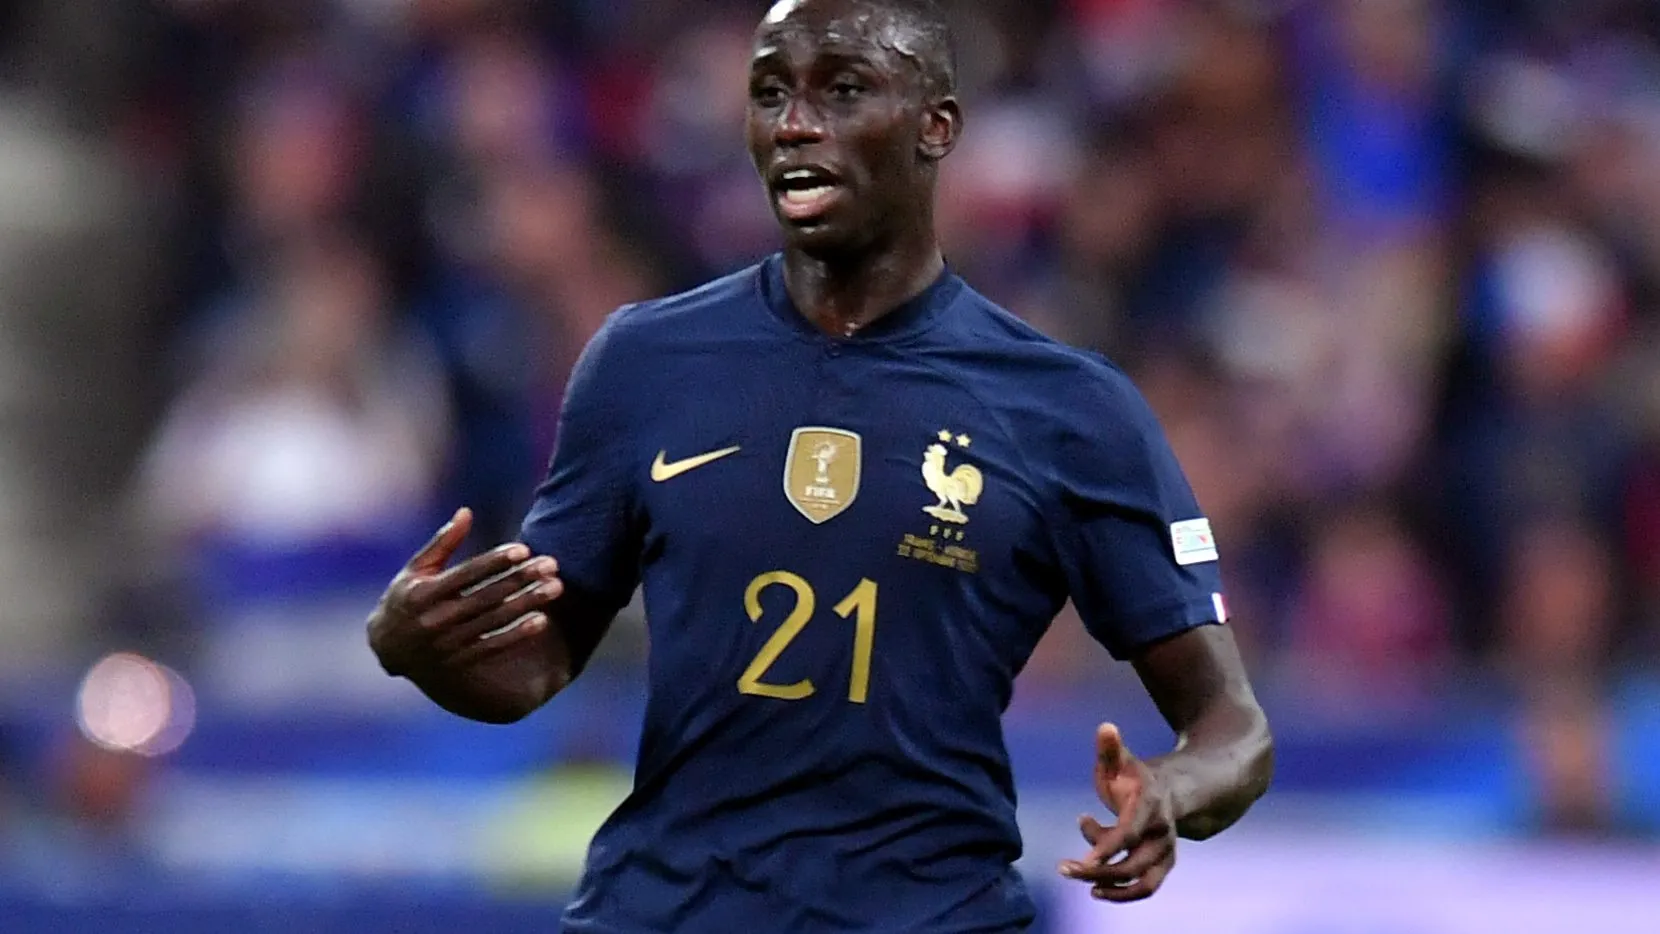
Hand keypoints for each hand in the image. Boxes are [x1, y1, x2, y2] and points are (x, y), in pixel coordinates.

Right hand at [367, 507, 563, 677]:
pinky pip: (492, 648)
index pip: (467, 574)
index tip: (524, 549)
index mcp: (423, 592)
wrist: (386, 648)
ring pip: (494, 621)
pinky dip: (517, 635)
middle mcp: (435, 618)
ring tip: (555, 588)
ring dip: (527, 603)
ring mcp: (447, 643)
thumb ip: (442, 543)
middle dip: (521, 579)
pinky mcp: (458, 661)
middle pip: (486, 596)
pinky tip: (541, 620)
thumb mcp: (415, 570)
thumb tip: (466, 512)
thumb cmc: (405, 598)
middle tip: (552, 565)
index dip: (495, 561)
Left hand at [1059, 723, 1177, 902]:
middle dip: (1097, 871)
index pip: (1128, 833)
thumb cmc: (1135, 776)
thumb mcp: (1120, 761)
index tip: (1082, 860)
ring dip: (1109, 887)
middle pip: (1132, 864)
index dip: (1105, 847)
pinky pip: (1146, 888)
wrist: (1171, 791)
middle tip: (1064, 868)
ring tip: (1077, 877)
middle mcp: (1162, 833)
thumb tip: (1105, 727)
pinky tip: (1095, 888)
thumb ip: (1110, 748)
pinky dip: (1122, 893)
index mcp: (1150, 806)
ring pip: (1142, 882)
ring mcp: (1166, 852)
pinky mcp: (1163, 866)